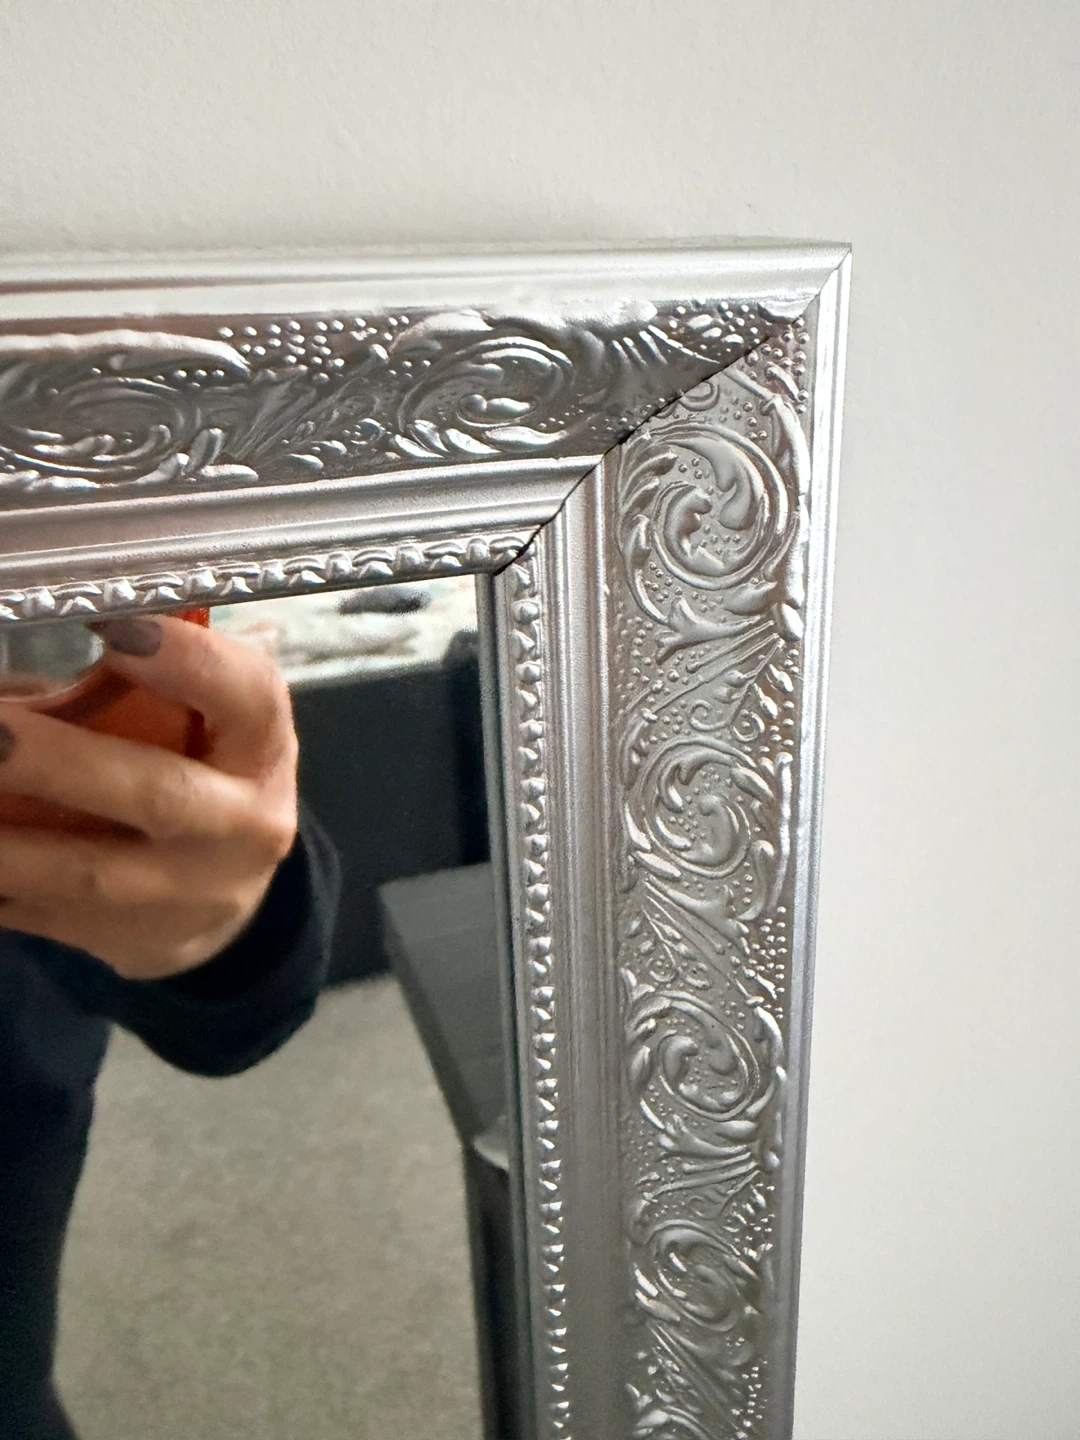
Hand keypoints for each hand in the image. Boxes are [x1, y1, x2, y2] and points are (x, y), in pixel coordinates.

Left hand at [0, 614, 298, 979]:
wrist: (229, 900)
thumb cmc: (205, 775)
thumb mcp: (214, 726)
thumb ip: (144, 687)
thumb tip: (20, 651)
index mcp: (263, 749)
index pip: (247, 696)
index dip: (187, 661)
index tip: (114, 628)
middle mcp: (242, 825)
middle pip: (157, 794)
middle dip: (61, 762)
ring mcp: (191, 894)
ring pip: (90, 872)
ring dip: (9, 843)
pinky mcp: (138, 941)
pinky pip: (48, 916)